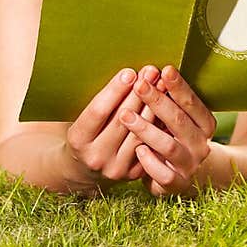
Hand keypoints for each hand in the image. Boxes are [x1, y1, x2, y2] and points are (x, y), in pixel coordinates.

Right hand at [65, 65, 162, 183]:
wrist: (86, 169)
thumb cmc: (87, 133)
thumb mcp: (83, 118)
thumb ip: (101, 101)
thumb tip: (129, 74)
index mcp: (78, 140)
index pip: (98, 111)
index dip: (114, 91)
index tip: (129, 72)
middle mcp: (96, 157)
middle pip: (121, 120)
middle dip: (138, 94)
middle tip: (151, 72)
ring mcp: (115, 168)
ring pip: (139, 133)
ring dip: (153, 107)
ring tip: (162, 85)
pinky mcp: (133, 174)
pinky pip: (150, 146)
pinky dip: (159, 125)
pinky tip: (167, 108)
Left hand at [120, 64, 215, 196]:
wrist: (180, 176)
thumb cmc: (173, 137)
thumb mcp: (176, 118)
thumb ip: (168, 100)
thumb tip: (151, 72)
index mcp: (205, 124)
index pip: (193, 103)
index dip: (178, 87)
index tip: (164, 70)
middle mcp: (201, 145)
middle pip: (179, 121)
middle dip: (158, 101)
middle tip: (140, 85)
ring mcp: (189, 166)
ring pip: (169, 146)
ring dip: (146, 129)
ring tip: (125, 115)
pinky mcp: (176, 184)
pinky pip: (164, 175)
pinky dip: (150, 162)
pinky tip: (137, 150)